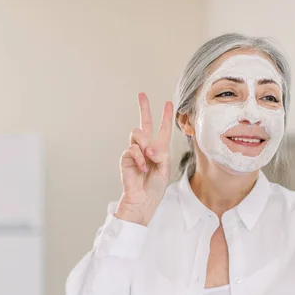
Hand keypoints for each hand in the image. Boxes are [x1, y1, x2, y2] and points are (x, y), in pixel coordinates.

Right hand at [115, 93, 173, 225]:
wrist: (143, 199)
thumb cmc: (155, 186)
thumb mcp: (165, 168)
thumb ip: (160, 154)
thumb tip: (149, 147)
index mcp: (159, 149)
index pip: (163, 129)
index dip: (166, 116)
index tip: (168, 103)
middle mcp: (146, 147)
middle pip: (145, 123)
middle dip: (144, 108)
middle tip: (141, 94)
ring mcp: (135, 151)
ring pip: (138, 134)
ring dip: (145, 145)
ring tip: (149, 159)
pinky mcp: (126, 157)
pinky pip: (133, 149)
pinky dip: (140, 158)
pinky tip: (143, 168)